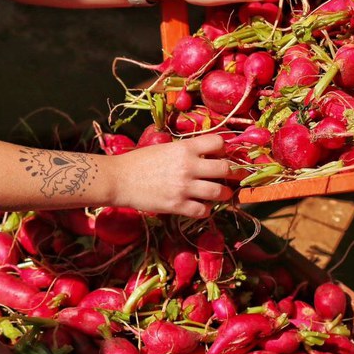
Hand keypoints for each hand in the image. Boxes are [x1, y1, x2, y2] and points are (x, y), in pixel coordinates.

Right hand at [110, 134, 234, 217]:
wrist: (118, 179)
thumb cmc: (138, 161)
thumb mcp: (165, 148)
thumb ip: (185, 151)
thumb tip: (204, 154)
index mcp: (184, 148)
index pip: (218, 143)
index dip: (225, 148)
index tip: (223, 154)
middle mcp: (188, 166)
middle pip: (225, 168)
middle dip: (234, 173)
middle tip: (235, 176)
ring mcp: (184, 187)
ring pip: (219, 192)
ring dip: (225, 193)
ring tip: (223, 193)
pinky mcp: (177, 206)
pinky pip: (203, 210)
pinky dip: (206, 209)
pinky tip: (202, 206)